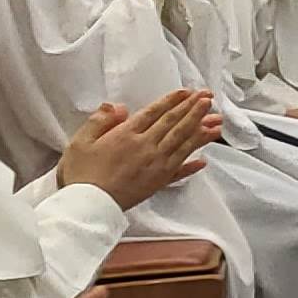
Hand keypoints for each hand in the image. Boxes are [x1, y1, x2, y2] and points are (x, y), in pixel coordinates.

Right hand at [54, 91, 214, 208]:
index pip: (155, 113)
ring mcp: (156, 165)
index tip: (188, 92)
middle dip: (193, 108)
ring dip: (201, 131)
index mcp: (126, 135)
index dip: (173, 101)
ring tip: (216, 119)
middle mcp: (146, 147)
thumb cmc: (80, 174)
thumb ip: (100, 121)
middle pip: (174, 124)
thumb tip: (117, 106)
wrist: (87, 206)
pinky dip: (192, 166)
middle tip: (209, 97)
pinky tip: (204, 161)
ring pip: (183, 144)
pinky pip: (180, 172)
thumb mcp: (80, 142)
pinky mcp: (158, 182)